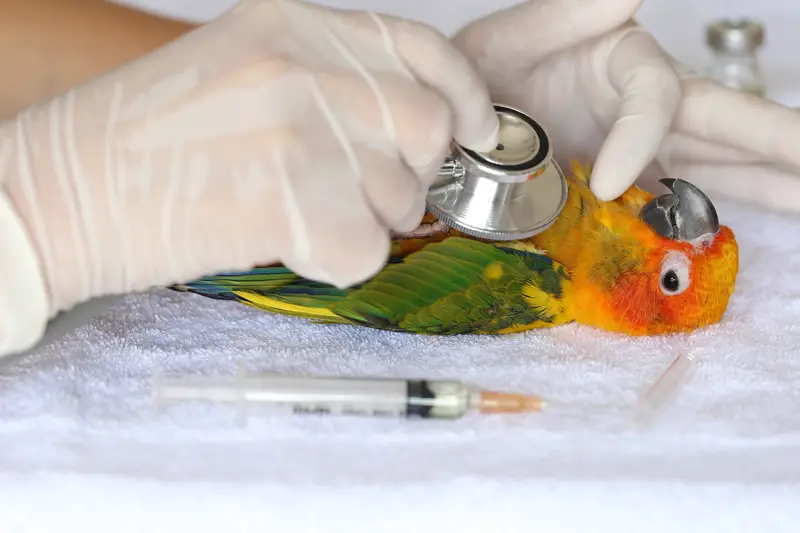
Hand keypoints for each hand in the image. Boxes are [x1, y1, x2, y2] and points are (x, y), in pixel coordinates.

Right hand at [0, 0, 500, 351]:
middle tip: (347, 193)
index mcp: (295, 24)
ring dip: (361, 221)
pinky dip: (332, 261)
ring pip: (401, 199)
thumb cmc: (147, 142)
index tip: (473, 131)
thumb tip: (415, 129)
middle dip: (403, 177)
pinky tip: (279, 242)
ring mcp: (298, 127)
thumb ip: (333, 84)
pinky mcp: (287, 199)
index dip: (464, 96)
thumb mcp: (244, 72)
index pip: (423, 50)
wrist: (60, 190)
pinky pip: (365, 251)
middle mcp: (303, 64)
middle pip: (427, 131)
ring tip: (289, 213)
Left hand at [452, 0, 799, 210]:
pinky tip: (770, 222)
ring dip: (774, 181)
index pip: (655, 96)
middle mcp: (647, 104)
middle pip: (725, 122)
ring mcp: (647, 148)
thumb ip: (564, 14)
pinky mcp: (635, 185)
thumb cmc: (486, 73)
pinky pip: (682, 202)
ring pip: (722, 163)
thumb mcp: (510, 41)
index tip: (606, 183)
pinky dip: (722, 217)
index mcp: (623, 61)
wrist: (463, 122)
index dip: (639, 137)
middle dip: (780, 143)